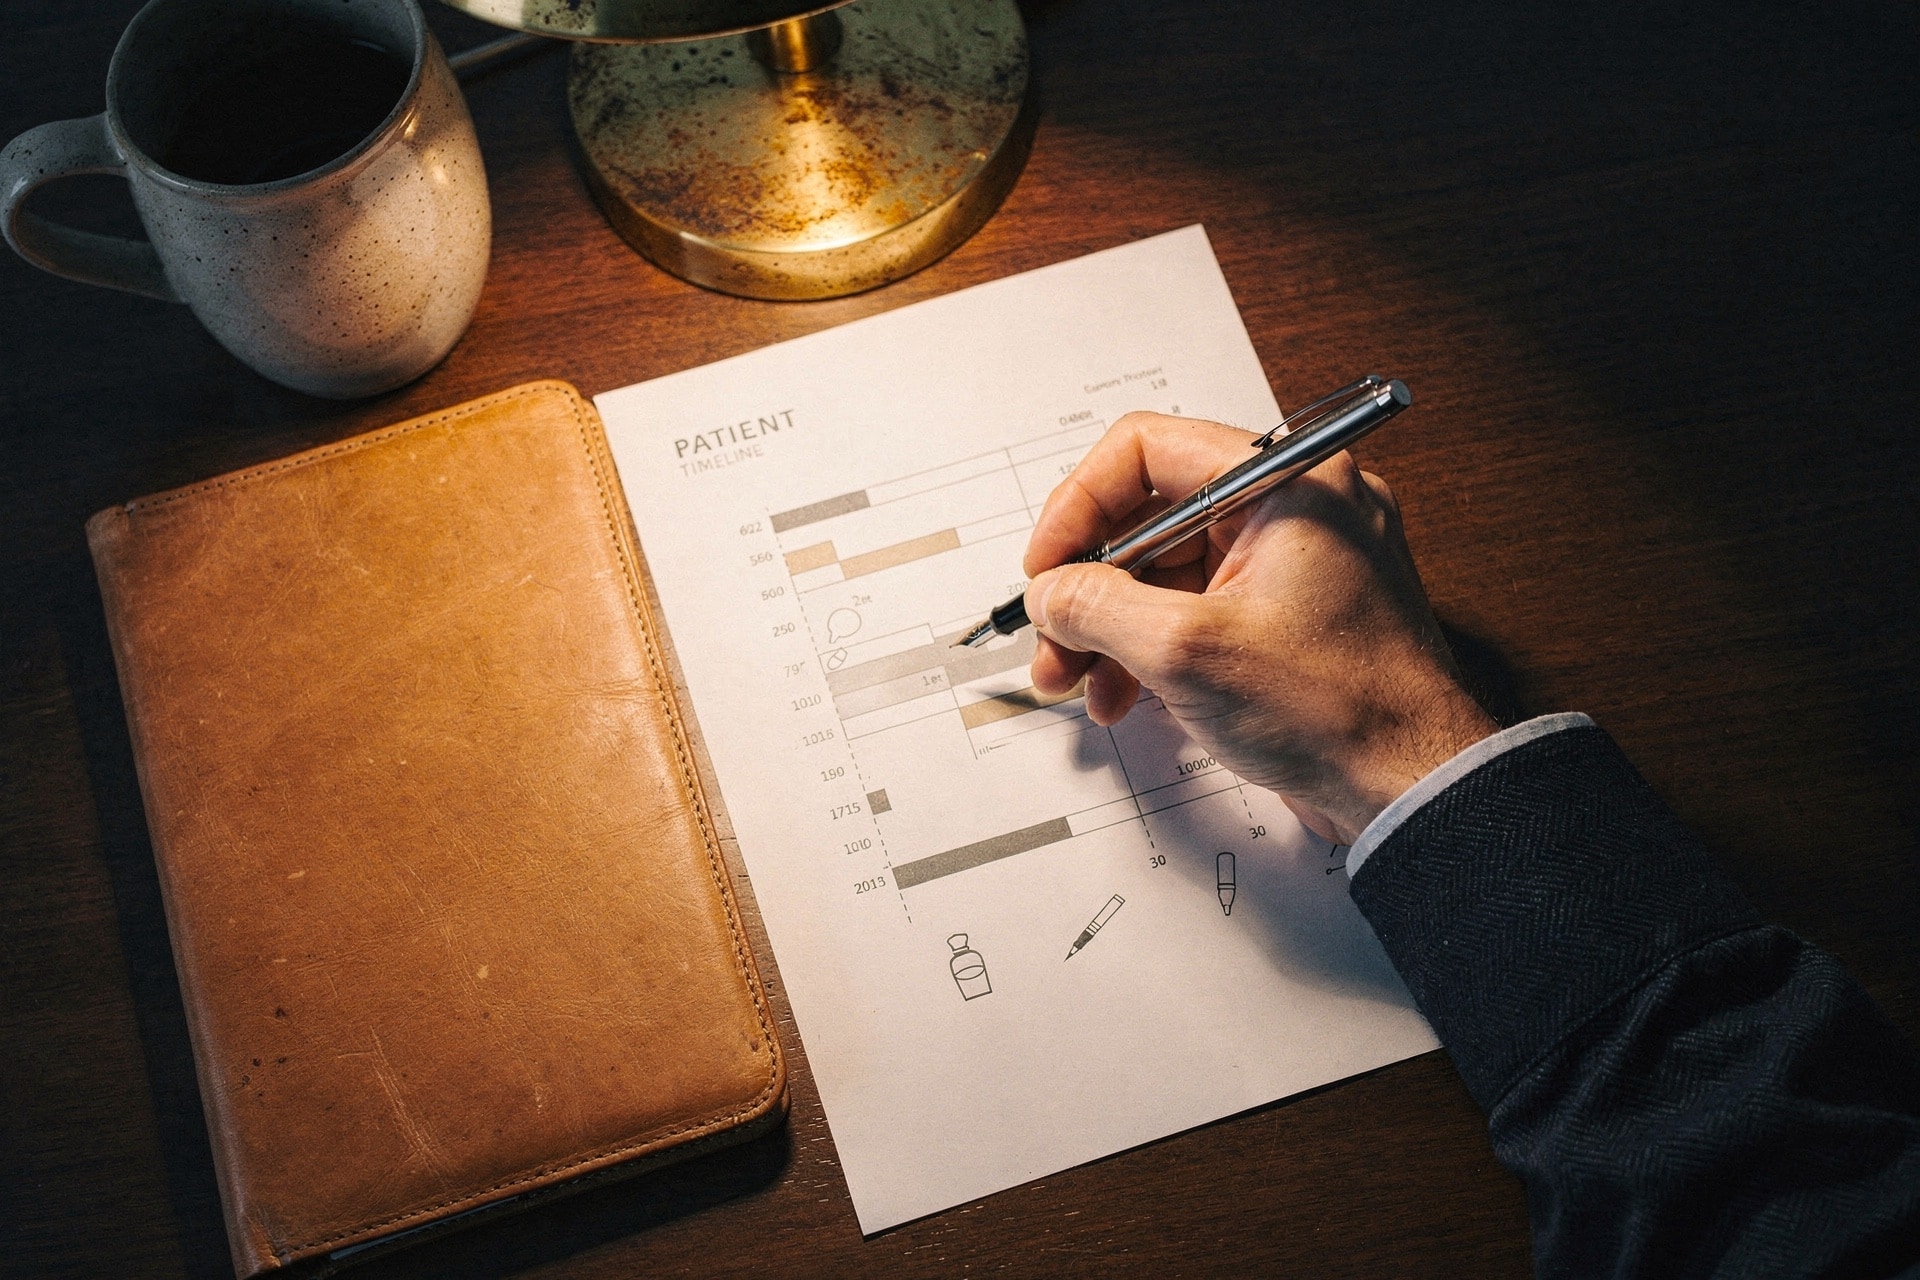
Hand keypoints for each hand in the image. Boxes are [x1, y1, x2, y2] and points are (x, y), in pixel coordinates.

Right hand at [1023, 412, 1498, 844]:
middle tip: (1052, 637)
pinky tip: (1126, 694)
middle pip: (1153, 517)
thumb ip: (1098, 606)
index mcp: (1286, 480)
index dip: (1079, 505)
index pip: (1147, 449)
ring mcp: (1297, 563)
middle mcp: (1296, 507)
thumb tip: (1051, 591)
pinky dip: (1157, 646)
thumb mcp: (1186, 651)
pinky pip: (1203, 608)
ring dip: (1113, 625)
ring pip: (1172, 570)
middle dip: (1090, 585)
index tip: (1047, 565)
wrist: (1414, 787)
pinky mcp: (1294, 616)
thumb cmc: (1340, 709)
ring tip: (1077, 680)